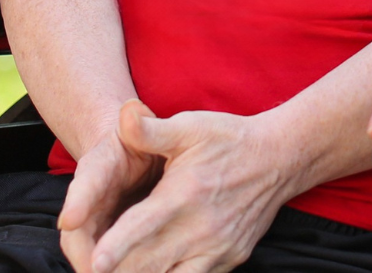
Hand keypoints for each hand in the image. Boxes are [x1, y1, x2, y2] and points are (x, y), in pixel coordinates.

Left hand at [62, 101, 296, 272]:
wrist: (277, 158)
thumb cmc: (227, 139)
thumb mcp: (189, 126)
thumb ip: (151, 129)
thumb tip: (122, 115)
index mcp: (184, 193)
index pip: (143, 225)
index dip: (117, 245)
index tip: (95, 260)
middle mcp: (199, 228)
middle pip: (148, 263)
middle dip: (120, 269)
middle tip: (93, 269)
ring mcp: (215, 249)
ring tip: (121, 271)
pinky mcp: (228, 261)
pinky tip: (154, 270)